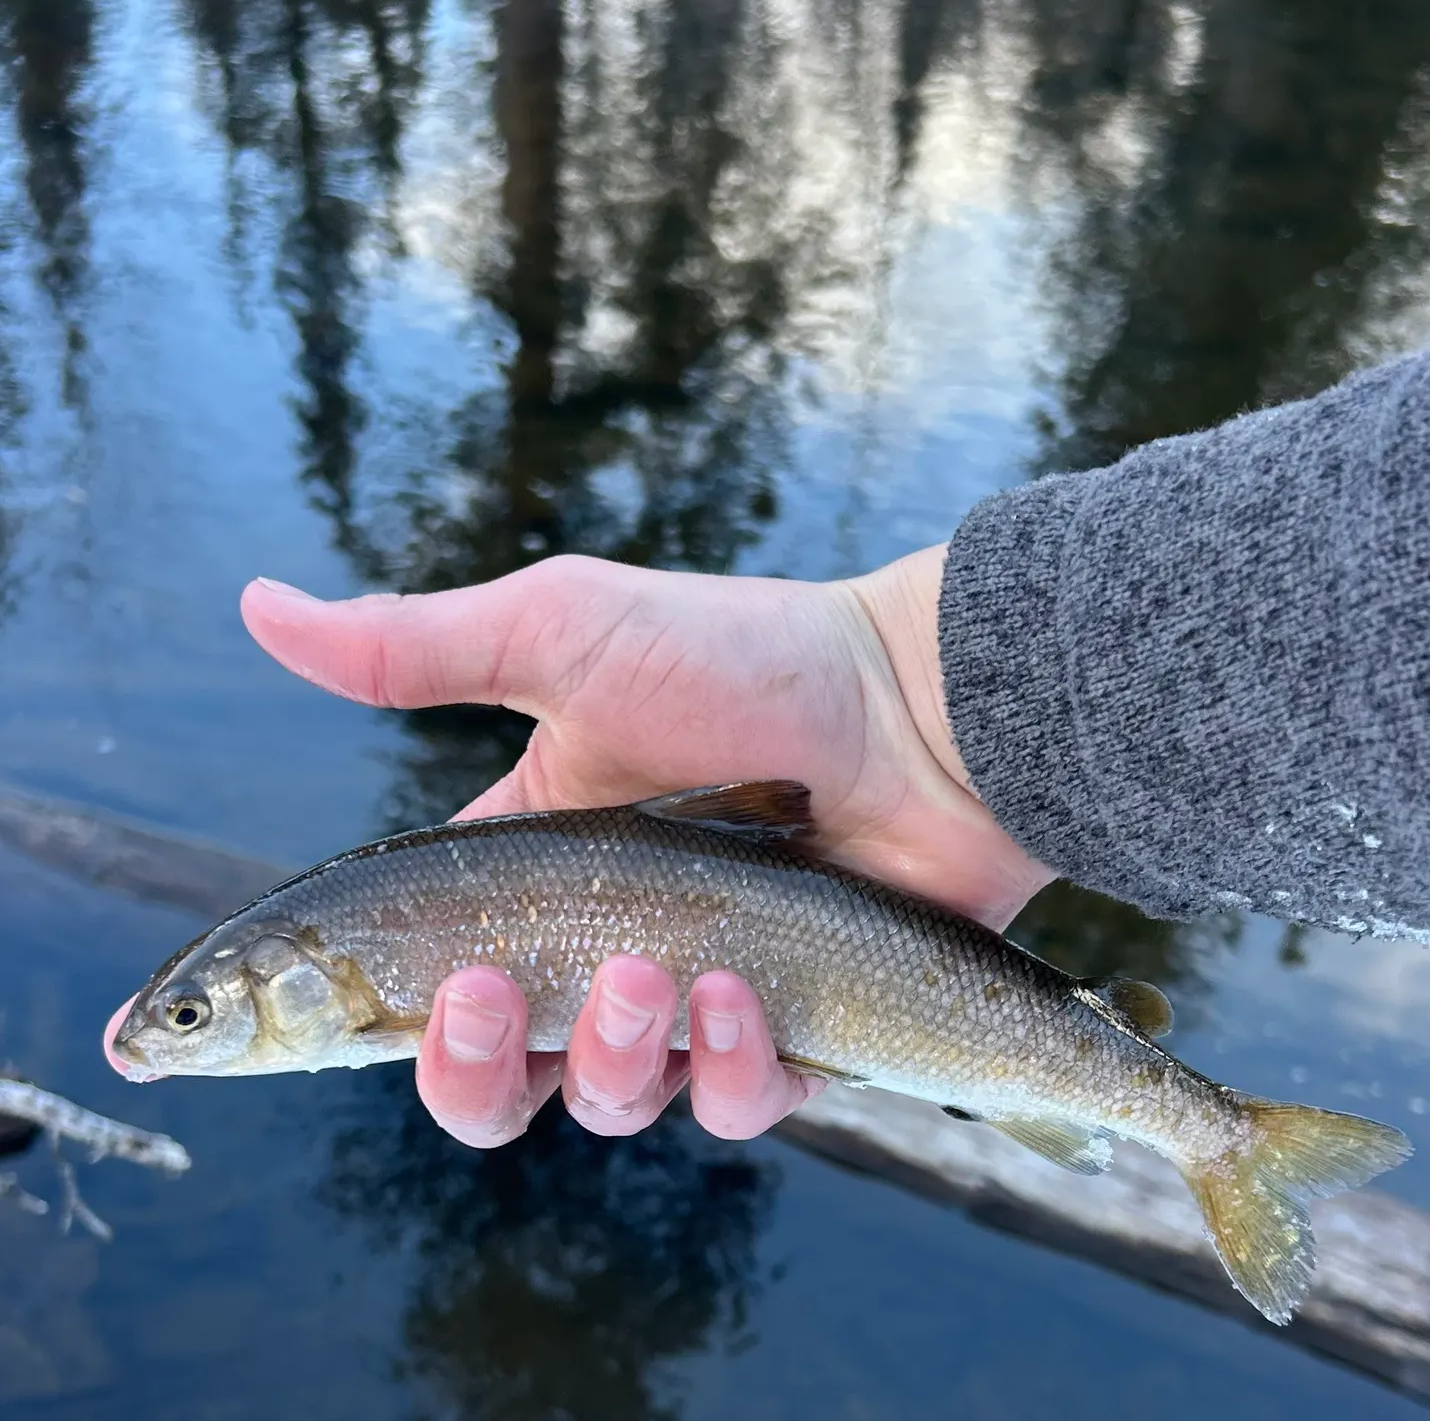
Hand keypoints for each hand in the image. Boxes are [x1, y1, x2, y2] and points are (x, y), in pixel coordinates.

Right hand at [105, 549, 1050, 1142]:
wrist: (917, 703)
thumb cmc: (743, 658)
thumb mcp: (561, 634)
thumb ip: (410, 648)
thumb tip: (253, 604)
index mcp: (523, 873)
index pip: (395, 980)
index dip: (323, 1018)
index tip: (231, 1038)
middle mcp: (594, 950)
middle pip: (480, 1082)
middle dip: (464, 1068)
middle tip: (491, 1000)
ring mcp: (690, 1000)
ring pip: (605, 1105)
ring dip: (617, 1058)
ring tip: (661, 975)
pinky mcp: (785, 1035)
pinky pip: (728, 1106)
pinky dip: (728, 1067)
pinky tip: (747, 993)